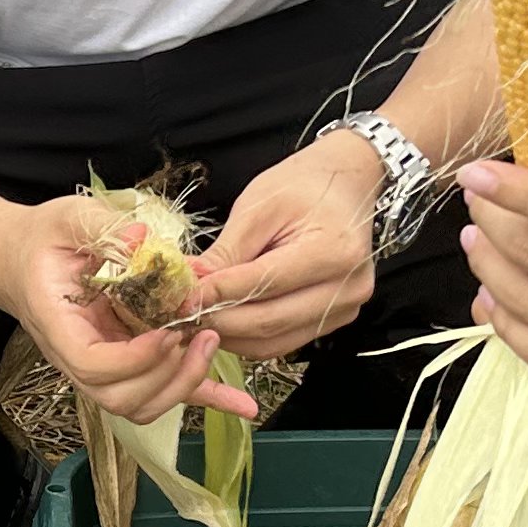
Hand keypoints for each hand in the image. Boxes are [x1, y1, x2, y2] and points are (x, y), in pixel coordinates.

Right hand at [9, 193, 254, 426]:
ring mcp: (104, 366)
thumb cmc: (45, 240)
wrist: (24, 259)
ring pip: (142, 405)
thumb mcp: (68, 220)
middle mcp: (79, 358)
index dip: (133, 358)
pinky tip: (241, 405)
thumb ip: (103, 227)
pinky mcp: (129, 363)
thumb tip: (143, 238)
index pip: (92, 365)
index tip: (166, 331)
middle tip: (199, 335)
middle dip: (168, 375)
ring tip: (209, 342)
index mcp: (59, 326)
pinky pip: (165, 390)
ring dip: (184, 385)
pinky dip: (207, 397)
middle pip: (121, 398)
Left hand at [187, 135, 385, 362]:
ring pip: (274, 342)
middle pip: (268, 322)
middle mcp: (347, 288)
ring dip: (230, 336)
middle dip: (218, 321)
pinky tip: (225, 320)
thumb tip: (190, 285)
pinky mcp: (337, 319)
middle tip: (180, 314)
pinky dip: (250, 337)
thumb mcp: (259, 206)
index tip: (180, 297)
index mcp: (333, 251)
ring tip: (198, 318)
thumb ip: (226, 252)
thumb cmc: (304, 185)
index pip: (262, 285)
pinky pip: (285, 341)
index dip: (216, 295)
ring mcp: (346, 308)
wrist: (346, 184)